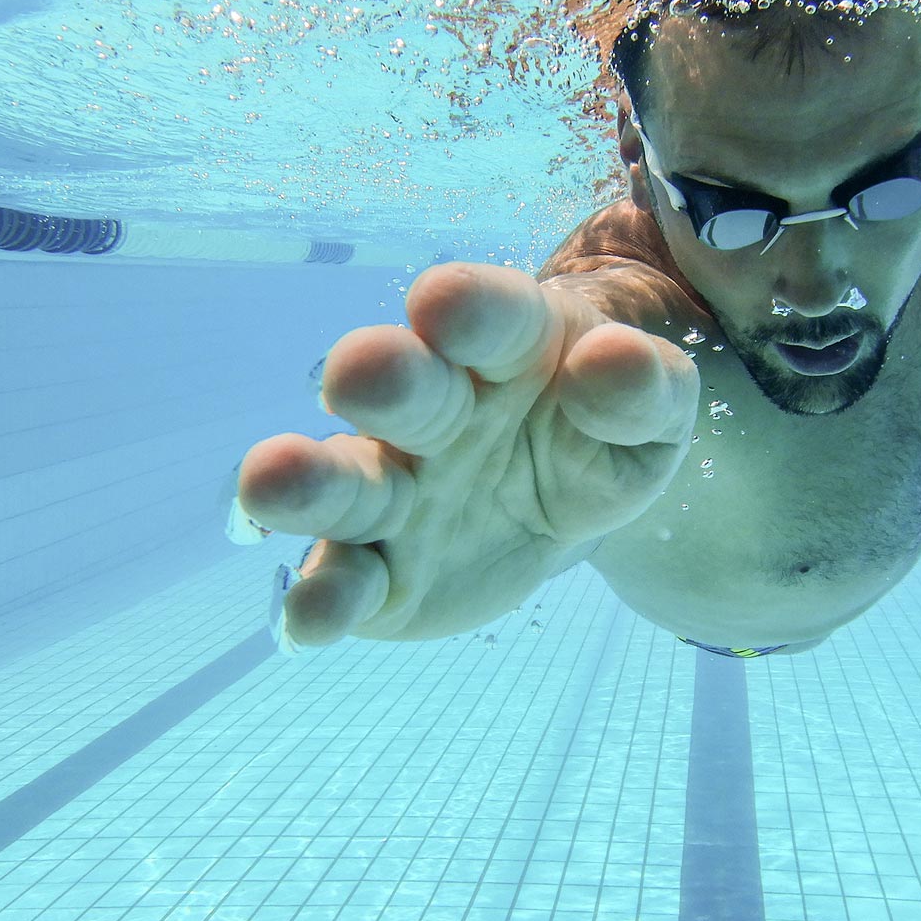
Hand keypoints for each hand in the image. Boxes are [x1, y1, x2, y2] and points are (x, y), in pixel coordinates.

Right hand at [238, 262, 698, 645]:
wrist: (569, 492)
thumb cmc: (606, 422)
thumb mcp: (654, 405)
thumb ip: (643, 384)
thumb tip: (613, 360)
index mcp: (502, 344)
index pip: (487, 315)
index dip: (467, 307)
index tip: (444, 298)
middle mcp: (430, 408)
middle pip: (399, 388)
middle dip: (380, 380)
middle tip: (358, 374)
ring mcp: (394, 489)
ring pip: (345, 485)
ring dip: (307, 485)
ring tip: (266, 487)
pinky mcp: (376, 569)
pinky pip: (344, 583)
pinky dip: (321, 601)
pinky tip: (305, 621)